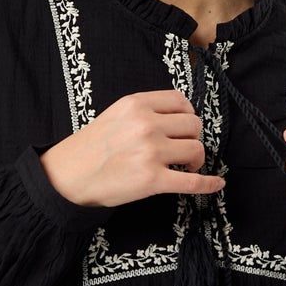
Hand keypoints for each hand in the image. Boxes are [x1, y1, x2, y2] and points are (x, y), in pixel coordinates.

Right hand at [39, 89, 224, 206]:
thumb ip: (145, 111)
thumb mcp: (116, 114)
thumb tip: (179, 119)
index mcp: (137, 104)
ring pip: (197, 150)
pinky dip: (209, 183)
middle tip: (181, 150)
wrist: (68, 176)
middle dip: (192, 138)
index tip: (184, 127)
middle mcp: (146, 124)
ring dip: (196, 160)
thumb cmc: (91, 147)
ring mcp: (151, 152)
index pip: (181, 101)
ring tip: (185, 166)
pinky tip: (217, 183)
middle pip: (194, 125)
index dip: (188, 115)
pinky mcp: (153, 180)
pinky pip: (193, 182)